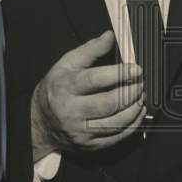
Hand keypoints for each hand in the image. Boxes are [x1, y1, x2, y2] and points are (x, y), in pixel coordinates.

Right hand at [31, 30, 145, 155]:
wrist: (40, 124)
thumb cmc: (56, 89)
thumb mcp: (66, 64)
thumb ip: (89, 50)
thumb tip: (110, 36)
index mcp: (64, 87)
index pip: (94, 80)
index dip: (119, 74)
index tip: (136, 69)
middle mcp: (71, 111)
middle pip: (108, 104)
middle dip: (131, 92)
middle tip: (141, 83)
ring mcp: (81, 131)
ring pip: (116, 123)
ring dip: (135, 108)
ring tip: (140, 96)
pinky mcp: (89, 145)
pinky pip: (117, 137)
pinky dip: (132, 125)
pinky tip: (137, 112)